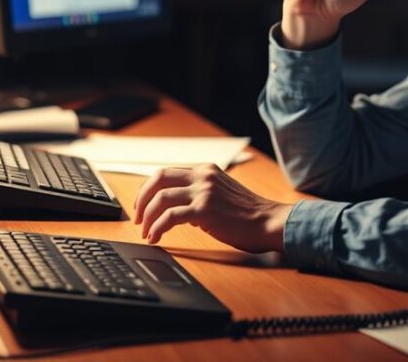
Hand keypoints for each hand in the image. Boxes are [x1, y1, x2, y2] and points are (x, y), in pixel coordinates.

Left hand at [133, 164, 292, 253]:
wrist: (269, 222)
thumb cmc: (248, 214)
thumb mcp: (221, 192)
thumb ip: (200, 192)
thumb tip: (174, 206)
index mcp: (206, 170)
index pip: (166, 173)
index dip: (148, 190)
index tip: (142, 206)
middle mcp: (203, 176)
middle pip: (158, 179)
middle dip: (142, 199)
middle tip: (138, 218)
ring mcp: (204, 191)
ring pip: (161, 198)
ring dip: (147, 216)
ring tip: (146, 232)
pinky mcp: (205, 210)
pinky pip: (170, 216)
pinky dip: (157, 227)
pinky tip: (156, 237)